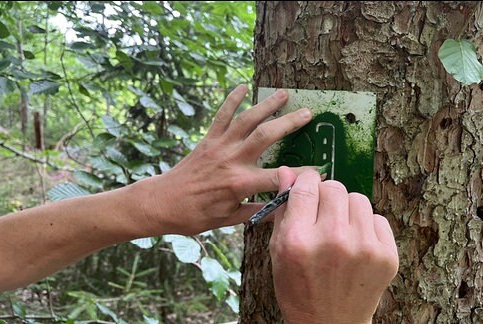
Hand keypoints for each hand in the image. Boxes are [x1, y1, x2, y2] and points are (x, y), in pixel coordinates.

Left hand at [134, 85, 313, 235]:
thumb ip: (256, 209)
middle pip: (266, 136)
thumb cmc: (195, 215)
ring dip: (266, 105)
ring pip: (247, 120)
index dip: (302, 175)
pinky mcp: (208, 139)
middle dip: (289, 123)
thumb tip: (281, 205)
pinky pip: (221, 115)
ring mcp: (219, 146)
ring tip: (284, 94)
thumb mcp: (229, 219)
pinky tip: (243, 86)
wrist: (162, 203)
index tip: (320, 170)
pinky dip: (231, 100)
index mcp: (240, 183)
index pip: (279, 176)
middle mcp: (232, 160)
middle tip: (308, 114)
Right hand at [269, 167, 398, 323]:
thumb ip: (284, 209)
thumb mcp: (278, 251)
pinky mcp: (387, 256)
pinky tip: (356, 246)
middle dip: (326, 197)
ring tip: (340, 233)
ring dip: (347, 210)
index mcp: (298, 240)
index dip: (305, 183)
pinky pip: (378, 218)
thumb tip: (288, 171)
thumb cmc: (298, 288)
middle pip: (334, 187)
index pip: (306, 185)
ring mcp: (364, 248)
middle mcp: (333, 240)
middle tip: (322, 218)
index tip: (307, 189)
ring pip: (358, 198)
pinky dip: (367, 227)